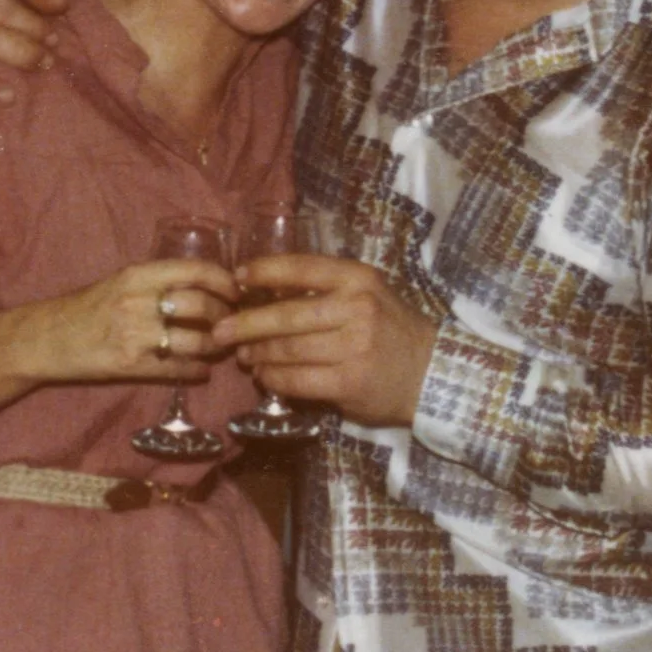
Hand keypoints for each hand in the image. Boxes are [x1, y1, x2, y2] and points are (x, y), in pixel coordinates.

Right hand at [0, 255, 240, 430]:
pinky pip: (177, 369)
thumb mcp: (120, 281)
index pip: (195, 271)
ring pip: (195, 341)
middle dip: (225, 316)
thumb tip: (205, 285)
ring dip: (215, 347)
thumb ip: (157, 281)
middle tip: (233, 321)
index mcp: (138, 275)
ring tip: (220, 348)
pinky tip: (201, 370)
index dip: (224, 281)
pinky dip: (196, 371)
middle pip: (202, 306)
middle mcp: (138, 301)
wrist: (47, 338)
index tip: (236, 290)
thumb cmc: (87, 307)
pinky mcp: (131, 365)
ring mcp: (135, 335)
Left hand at [211, 253, 437, 429]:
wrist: (431, 371)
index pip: (302, 268)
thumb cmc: (392, 328)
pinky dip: (274, 379)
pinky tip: (265, 377)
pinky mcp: (349, 382)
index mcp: (358, 279)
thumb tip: (265, 292)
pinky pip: (298, 380)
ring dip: (258, 354)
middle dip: (246, 323)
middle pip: (286, 315)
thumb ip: (327, 289)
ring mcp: (354, 347)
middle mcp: (357, 308)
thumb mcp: (368, 294)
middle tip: (221, 330)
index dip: (265, 271)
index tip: (237, 278)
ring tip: (243, 355)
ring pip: (288, 349)